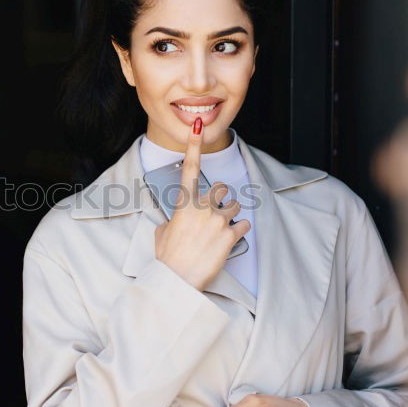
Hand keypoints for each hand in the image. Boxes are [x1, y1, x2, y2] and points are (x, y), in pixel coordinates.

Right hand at [154, 117, 251, 290]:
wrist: (177, 280)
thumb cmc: (168, 258)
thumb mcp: (163, 233)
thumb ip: (175, 220)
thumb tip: (179, 221)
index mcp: (184, 203)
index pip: (191, 168)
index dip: (194, 145)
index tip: (197, 126)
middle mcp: (203, 207)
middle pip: (223, 190)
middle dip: (221, 200)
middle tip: (215, 216)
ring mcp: (219, 220)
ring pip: (235, 207)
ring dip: (230, 217)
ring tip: (220, 233)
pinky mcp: (231, 236)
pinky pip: (243, 226)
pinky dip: (238, 233)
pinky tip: (228, 241)